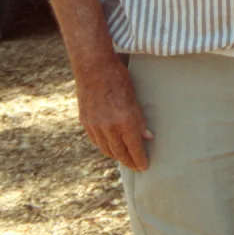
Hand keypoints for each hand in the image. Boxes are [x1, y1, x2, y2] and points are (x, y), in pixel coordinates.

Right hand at [74, 55, 153, 170]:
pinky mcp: (85, 121)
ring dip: (116, 156)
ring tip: (124, 158)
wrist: (93, 67)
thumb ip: (140, 119)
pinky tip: (109, 146)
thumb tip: (148, 137)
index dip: (140, 159)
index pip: (134, 148)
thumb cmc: (118, 78)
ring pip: (106, 149)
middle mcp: (109, 127)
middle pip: (119, 153)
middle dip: (129, 161)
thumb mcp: (135, 97)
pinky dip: (104, 146)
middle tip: (136, 167)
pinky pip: (95, 140)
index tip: (145, 166)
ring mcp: (95, 125)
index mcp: (124, 121)